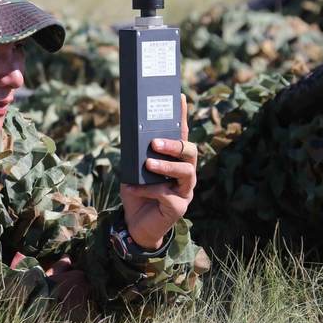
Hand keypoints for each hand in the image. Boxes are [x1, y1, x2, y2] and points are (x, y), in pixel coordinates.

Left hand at [120, 94, 197, 249]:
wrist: (135, 225)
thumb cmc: (137, 194)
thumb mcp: (133, 171)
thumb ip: (136, 157)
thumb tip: (132, 138)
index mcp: (175, 161)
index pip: (181, 134)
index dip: (182, 116)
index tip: (180, 97)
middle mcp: (185, 174)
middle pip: (190, 152)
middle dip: (174, 145)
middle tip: (154, 143)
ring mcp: (185, 191)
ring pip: (186, 172)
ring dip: (166, 166)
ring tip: (148, 163)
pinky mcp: (178, 208)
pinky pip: (168, 195)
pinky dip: (150, 190)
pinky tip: (135, 189)